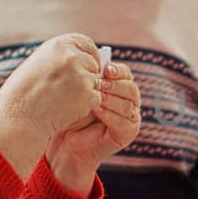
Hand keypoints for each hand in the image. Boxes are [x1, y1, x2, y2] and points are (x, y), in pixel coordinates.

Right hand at [0, 34, 101, 178]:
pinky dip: (86, 105)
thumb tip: (85, 58)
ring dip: (85, 92)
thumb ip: (61, 58)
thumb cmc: (23, 93)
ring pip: (96, 83)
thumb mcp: (38, 63)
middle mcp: (71, 56)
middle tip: (70, 90)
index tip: (92, 63)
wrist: (18, 117)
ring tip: (62, 100)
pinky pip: (96, 98)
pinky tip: (67, 109)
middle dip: (87, 76)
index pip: (86, 43)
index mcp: (58, 45)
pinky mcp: (87, 94)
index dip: (91, 54)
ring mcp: (81, 75)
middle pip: (93, 64)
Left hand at [46, 62, 141, 193]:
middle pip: (131, 88)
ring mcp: (130, 118)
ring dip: (112, 99)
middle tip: (100, 84)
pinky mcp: (128, 133)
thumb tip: (92, 58)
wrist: (65, 140)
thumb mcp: (80, 91)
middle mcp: (129, 101)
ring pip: (129, 104)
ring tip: (96, 97)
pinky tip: (97, 110)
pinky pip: (124, 121)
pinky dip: (110, 114)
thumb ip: (89, 77)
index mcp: (120, 87)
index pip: (126, 74)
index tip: (105, 69)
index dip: (118, 70)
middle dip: (116, 85)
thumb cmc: (71, 112)